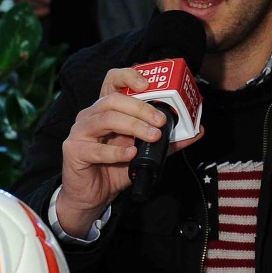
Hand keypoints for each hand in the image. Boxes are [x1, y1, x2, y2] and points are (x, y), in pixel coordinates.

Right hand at [57, 68, 202, 236]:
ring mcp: (80, 132)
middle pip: (113, 100)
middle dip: (141, 108)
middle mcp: (90, 115)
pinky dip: (116, 152)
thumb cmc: (114, 169)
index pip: (112, 81)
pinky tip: (131, 155)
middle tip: (161, 121)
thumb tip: (196, 131)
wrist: (92, 196)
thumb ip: (167, 141)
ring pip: (106, 119)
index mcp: (106, 110)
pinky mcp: (74, 151)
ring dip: (133, 126)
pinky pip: (96, 149)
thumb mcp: (144, 153)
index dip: (128, 76)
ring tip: (152, 137)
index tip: (147, 85)